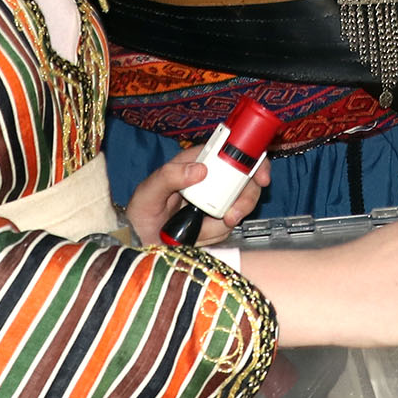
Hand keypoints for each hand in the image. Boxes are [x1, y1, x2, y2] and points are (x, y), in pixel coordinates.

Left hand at [124, 145, 264, 248]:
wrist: (138, 245)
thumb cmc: (138, 215)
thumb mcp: (148, 192)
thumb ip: (169, 176)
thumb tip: (200, 169)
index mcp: (193, 163)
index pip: (229, 151)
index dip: (251, 159)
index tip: (260, 176)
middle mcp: (208, 180)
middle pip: (244, 181)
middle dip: (245, 199)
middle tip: (232, 215)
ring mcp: (214, 202)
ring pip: (239, 207)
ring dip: (221, 223)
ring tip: (198, 231)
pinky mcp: (215, 224)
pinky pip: (228, 228)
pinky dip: (215, 235)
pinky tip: (196, 237)